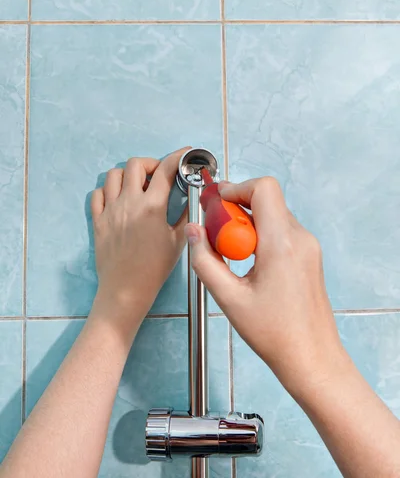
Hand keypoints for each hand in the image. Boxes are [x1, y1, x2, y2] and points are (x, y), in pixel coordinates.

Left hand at [90, 147, 188, 337]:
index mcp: (152, 207)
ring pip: (114, 174)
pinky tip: (119, 199)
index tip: (185, 154)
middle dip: (151, 164)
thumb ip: (186, 216)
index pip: (166, 169)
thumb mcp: (178, 241)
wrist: (126, 290)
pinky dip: (109, 190)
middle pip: (136, 164)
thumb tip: (194, 199)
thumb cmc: (154, 269)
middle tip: (158, 175)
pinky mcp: (98, 221)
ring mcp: (110, 211)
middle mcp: (129, 203)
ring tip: (138, 186)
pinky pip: (98, 194)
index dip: (178, 156)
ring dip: (128, 174)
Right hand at [185, 177, 345, 396]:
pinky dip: (261, 235)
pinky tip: (248, 263)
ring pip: (273, 214)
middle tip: (218, 234)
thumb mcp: (229, 298)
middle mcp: (300, 238)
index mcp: (282, 243)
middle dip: (237, 209)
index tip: (216, 204)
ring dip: (248, 224)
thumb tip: (193, 231)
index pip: (264, 188)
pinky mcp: (309, 256)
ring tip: (232, 254)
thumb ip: (205, 260)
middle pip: (266, 199)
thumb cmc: (276, 334)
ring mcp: (308, 246)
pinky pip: (281, 230)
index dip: (236, 188)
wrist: (312, 358)